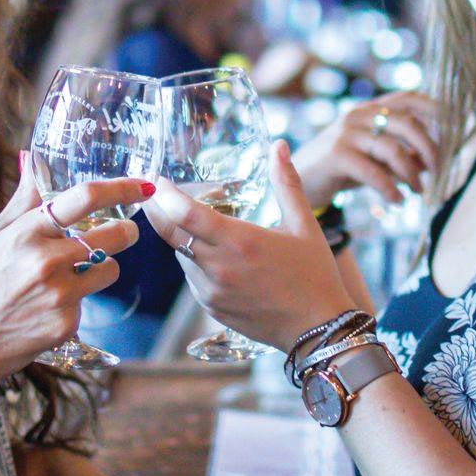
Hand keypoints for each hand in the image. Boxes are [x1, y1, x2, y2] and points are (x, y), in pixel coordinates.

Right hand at [0, 157, 145, 392]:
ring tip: (73, 275)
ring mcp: (59, 295)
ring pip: (110, 270)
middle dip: (127, 231)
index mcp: (27, 231)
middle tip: (126, 231)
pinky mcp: (66, 324)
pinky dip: (77, 302)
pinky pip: (90, 302)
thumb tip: (33, 159)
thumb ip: (23, 200)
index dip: (121, 188)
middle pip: (114, 235)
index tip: (143, 186)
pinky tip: (49, 308)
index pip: (85, 197)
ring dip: (102, 268)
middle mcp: (47, 261)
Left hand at [144, 140, 356, 353]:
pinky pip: (192, 278)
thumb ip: (286, 183)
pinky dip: (194, 262)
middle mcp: (219, 268)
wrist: (319, 330)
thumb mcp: (304, 224)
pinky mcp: (212, 309)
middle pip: (172, 234)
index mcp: (240, 242)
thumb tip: (278, 146)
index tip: (158, 181)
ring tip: (194, 223)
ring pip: (180, 256)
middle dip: (160, 212)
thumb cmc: (315, 274)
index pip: (186, 214)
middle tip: (156, 195)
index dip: (166, 195)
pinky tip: (212, 254)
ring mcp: (212, 292)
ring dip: (181, 238)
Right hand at [291, 91, 440, 205]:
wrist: (299, 181)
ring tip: (418, 192)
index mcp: (370, 109)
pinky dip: (390, 188)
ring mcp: (345, 132)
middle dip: (430, 148)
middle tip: (439, 172)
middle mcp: (358, 115)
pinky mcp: (335, 154)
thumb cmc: (344, 169)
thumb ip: (404, 155)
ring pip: (392, 148)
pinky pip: (372, 171)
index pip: (409, 98)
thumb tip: (438, 160)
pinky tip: (397, 201)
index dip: (435, 108)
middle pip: (406, 122)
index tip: (457, 127)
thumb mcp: (377, 159)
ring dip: (412, 174)